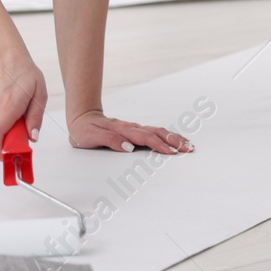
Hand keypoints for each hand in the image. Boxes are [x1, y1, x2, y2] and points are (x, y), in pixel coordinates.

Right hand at [0, 42, 47, 158]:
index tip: (15, 156)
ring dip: (5, 129)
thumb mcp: (39, 91)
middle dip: (10, 141)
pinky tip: (6, 105)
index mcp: (8, 104)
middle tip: (23, 130)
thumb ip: (35, 117)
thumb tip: (32, 137)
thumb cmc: (20, 70)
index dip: (3, 153)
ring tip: (15, 110)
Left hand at [67, 109, 194, 153]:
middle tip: (188, 149)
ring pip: (159, 132)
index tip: (171, 152)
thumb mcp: (93, 137)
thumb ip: (111, 141)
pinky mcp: (136, 131)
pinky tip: (176, 141)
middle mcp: (132, 128)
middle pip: (157, 133)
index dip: (159, 145)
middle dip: (174, 141)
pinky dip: (168, 137)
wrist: (82, 118)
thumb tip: (128, 147)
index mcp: (124, 130)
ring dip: (174, 138)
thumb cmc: (86, 130)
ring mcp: (135, 128)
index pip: (145, 138)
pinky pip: (155, 133)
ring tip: (189, 145)